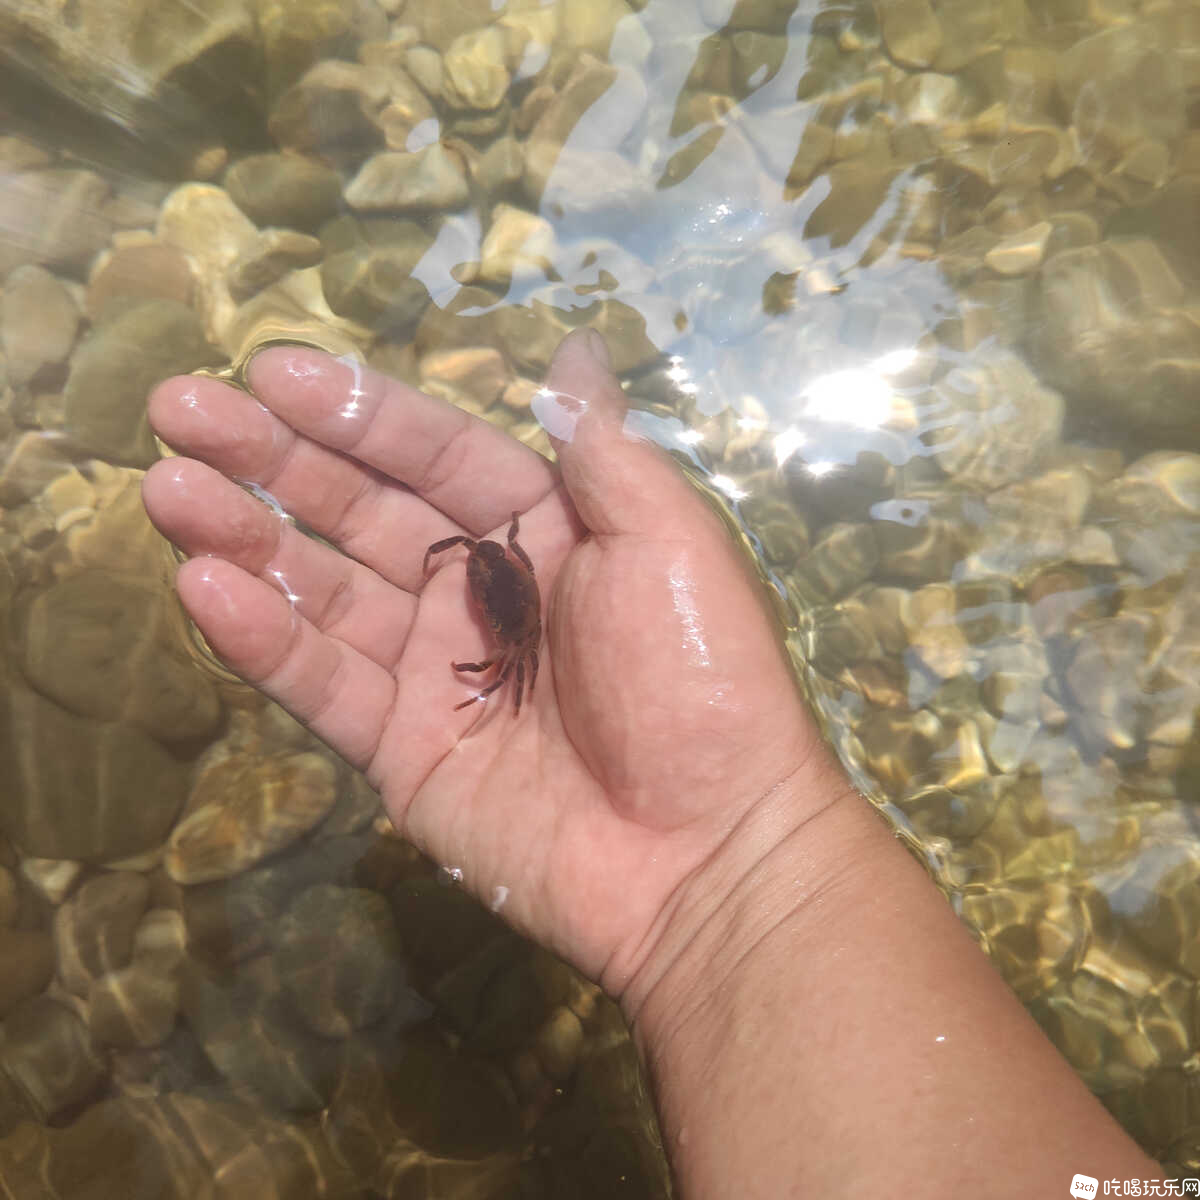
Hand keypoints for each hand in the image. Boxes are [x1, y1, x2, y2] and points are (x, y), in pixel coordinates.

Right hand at [143, 330, 842, 1001]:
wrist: (705, 854)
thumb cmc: (699, 683)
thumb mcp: (669, 545)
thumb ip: (602, 452)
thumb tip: (575, 351)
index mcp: (543, 531)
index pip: (434, 454)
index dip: (357, 414)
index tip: (270, 371)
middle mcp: (479, 590)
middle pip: (361, 510)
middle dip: (272, 458)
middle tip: (179, 410)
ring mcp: (434, 671)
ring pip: (324, 590)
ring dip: (246, 537)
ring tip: (168, 489)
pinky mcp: (401, 750)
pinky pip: (323, 682)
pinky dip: (264, 637)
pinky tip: (204, 586)